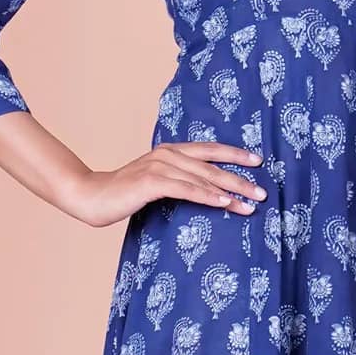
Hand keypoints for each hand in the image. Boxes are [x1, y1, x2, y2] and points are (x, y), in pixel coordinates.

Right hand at [66, 141, 266, 228]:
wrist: (92, 197)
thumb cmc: (125, 194)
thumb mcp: (156, 184)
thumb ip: (178, 181)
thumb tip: (206, 192)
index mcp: (171, 151)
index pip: (210, 150)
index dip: (235, 154)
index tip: (258, 161)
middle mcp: (168, 154)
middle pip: (212, 165)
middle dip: (241, 179)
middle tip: (263, 192)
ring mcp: (159, 166)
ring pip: (203, 178)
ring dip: (230, 192)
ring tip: (251, 204)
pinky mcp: (152, 182)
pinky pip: (186, 190)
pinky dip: (207, 196)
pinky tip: (224, 204)